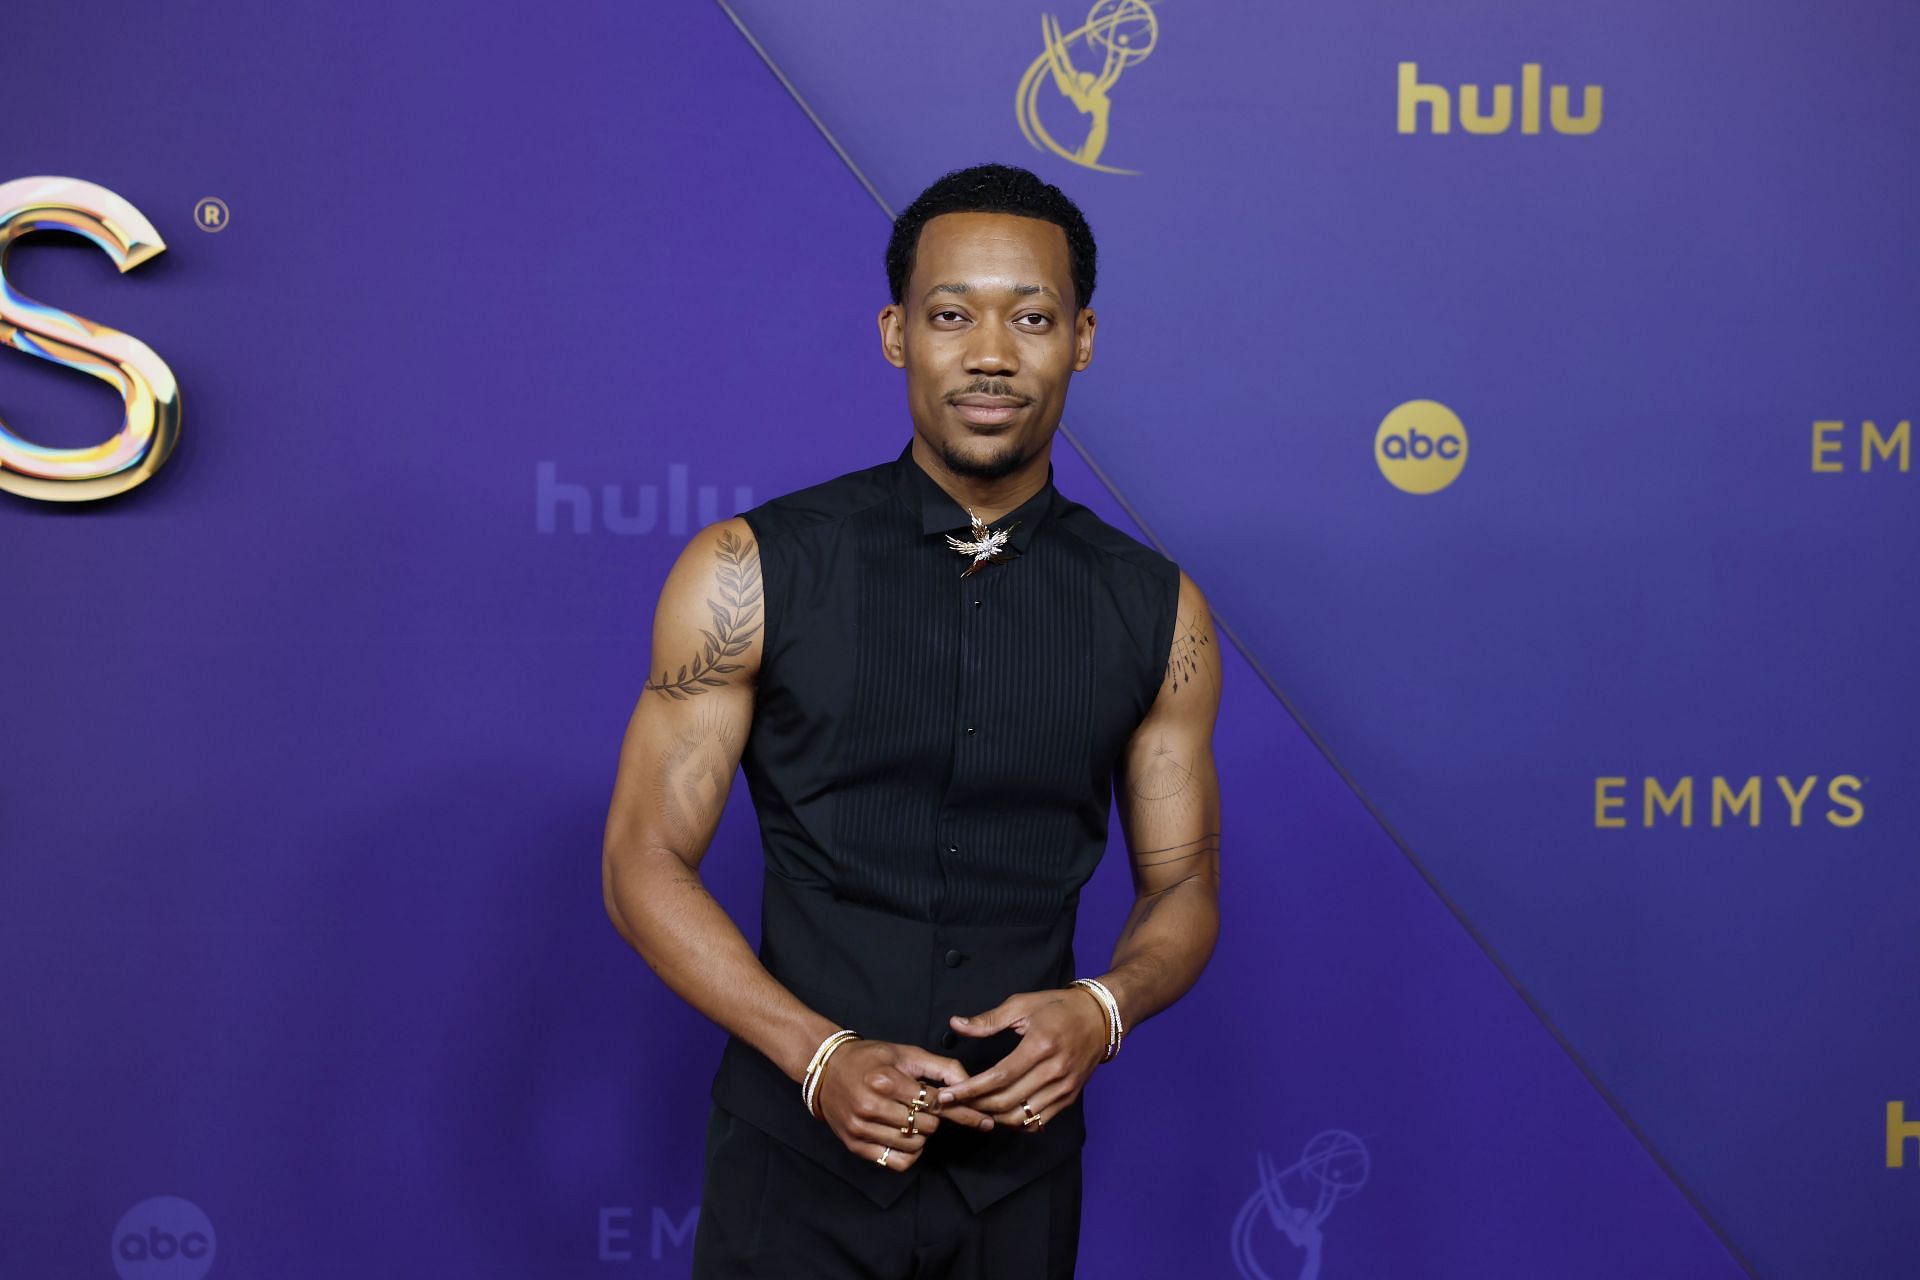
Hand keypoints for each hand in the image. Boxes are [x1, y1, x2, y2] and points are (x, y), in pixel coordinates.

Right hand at [813, 1039, 996, 1171]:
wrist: (827, 1070)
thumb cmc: (871, 1059)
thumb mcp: (906, 1053)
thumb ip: (942, 1067)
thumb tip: (970, 1083)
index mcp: (885, 1079)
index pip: (935, 1102)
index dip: (959, 1108)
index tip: (979, 1117)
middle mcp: (871, 1106)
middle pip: (927, 1125)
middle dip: (934, 1117)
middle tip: (926, 1107)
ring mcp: (862, 1129)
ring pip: (915, 1145)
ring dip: (922, 1135)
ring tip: (912, 1119)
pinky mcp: (856, 1146)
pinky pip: (896, 1162)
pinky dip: (909, 1154)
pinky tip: (905, 1137)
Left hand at [934, 988, 1108, 1131]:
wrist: (1100, 1017)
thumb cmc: (1059, 1007)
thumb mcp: (1023, 1004)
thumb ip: (988, 1020)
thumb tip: (956, 1024)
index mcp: (1040, 1045)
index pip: (999, 1077)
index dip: (971, 1089)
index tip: (948, 1094)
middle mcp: (1054, 1070)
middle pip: (1007, 1101)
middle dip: (975, 1105)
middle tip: (953, 1103)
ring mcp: (1064, 1087)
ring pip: (1021, 1116)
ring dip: (993, 1117)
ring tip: (973, 1108)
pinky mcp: (1069, 1097)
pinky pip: (1039, 1121)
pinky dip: (1016, 1123)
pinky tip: (1000, 1114)